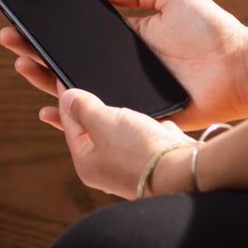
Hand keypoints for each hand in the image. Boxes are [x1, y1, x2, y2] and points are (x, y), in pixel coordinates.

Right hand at [0, 0, 247, 128]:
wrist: (241, 69)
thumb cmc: (214, 32)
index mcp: (127, 39)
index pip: (80, 36)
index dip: (52, 31)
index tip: (26, 21)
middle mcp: (123, 66)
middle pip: (70, 61)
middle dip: (37, 51)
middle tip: (10, 41)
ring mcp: (128, 91)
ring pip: (78, 87)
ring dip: (46, 78)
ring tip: (22, 65)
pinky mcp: (137, 114)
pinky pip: (100, 115)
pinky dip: (73, 114)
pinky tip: (48, 108)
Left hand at [43, 86, 191, 199]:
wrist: (185, 171)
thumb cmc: (139, 152)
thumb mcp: (102, 122)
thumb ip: (83, 107)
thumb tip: (67, 97)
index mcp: (87, 163)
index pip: (69, 124)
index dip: (66, 98)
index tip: (62, 76)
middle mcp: (107, 167)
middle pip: (93, 128)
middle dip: (89, 107)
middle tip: (76, 87)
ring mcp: (133, 164)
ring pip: (120, 130)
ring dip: (119, 113)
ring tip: (110, 96)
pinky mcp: (156, 157)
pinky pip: (145, 134)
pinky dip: (145, 122)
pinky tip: (146, 111)